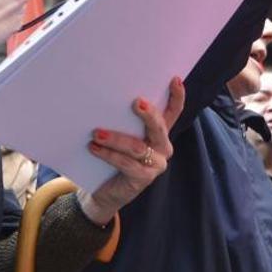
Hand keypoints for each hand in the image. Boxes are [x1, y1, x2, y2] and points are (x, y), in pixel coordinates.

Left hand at [76, 76, 186, 225]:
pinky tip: (94, 148)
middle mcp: (163, 147)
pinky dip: (109, 155)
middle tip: (136, 102)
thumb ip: (124, 121)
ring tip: (96, 133)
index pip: (173, 112)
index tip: (175, 79)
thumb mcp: (122, 135)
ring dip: (115, 138)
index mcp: (160, 132)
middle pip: (159, 127)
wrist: (105, 192)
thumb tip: (109, 97)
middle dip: (149, 114)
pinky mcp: (144, 178)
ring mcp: (156, 164)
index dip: (177, 96)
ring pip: (137, 147)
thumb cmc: (113, 156)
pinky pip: (126, 163)